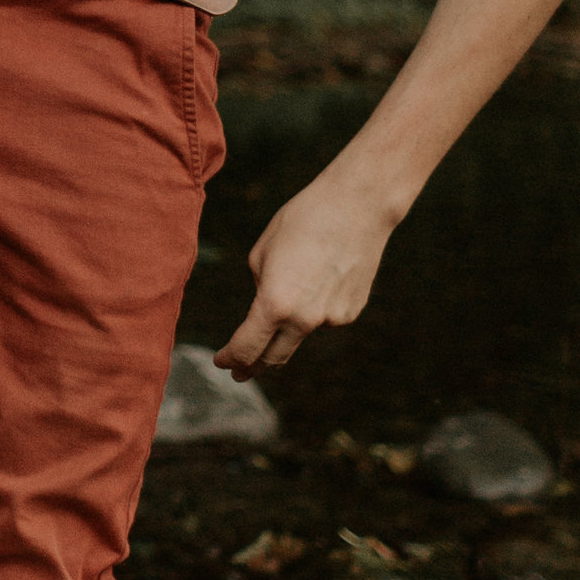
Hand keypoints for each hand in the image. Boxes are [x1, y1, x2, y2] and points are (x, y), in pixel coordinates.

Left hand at [215, 167, 398, 373]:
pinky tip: (322, 276)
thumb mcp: (263, 252)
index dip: (231, 358)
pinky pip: (324, 318)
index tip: (222, 362)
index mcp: (274, 304)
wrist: (357, 207)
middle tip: (240, 372)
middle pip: (274, 357)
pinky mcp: (351, 312)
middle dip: (253, 366)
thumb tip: (265, 309)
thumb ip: (259, 288)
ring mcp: (332, 319)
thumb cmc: (302, 221)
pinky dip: (315, 308)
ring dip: (287, 328)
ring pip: (301, 334)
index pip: (247, 347)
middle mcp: (305, 319)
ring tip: (293, 285)